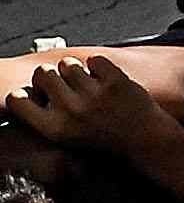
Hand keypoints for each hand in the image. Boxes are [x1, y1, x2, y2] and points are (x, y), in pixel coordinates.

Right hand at [5, 53, 174, 154]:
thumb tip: (31, 92)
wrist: (147, 143)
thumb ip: (48, 117)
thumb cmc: (107, 142)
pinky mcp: (116, 82)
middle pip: (42, 73)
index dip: (23, 94)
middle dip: (50, 75)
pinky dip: (100, 66)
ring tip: (86, 82)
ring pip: (68, 63)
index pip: (17, 100)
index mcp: (54, 128)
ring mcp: (94, 95)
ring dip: (75, 70)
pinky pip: (95, 60)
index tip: (32, 94)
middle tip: (63, 84)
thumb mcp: (68, 139)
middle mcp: (71, 110)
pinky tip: (105, 78)